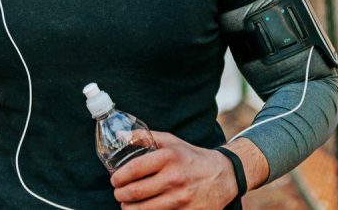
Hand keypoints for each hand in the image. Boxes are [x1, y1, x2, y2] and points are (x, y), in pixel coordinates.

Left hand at [110, 131, 237, 209]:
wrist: (223, 176)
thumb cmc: (191, 157)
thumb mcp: (171, 141)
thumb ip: (144, 137)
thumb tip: (119, 135)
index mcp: (169, 157)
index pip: (133, 170)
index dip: (118, 177)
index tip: (114, 180)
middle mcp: (175, 178)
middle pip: (135, 193)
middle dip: (120, 195)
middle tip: (119, 194)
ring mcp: (182, 199)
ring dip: (129, 209)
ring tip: (127, 205)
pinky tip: (145, 209)